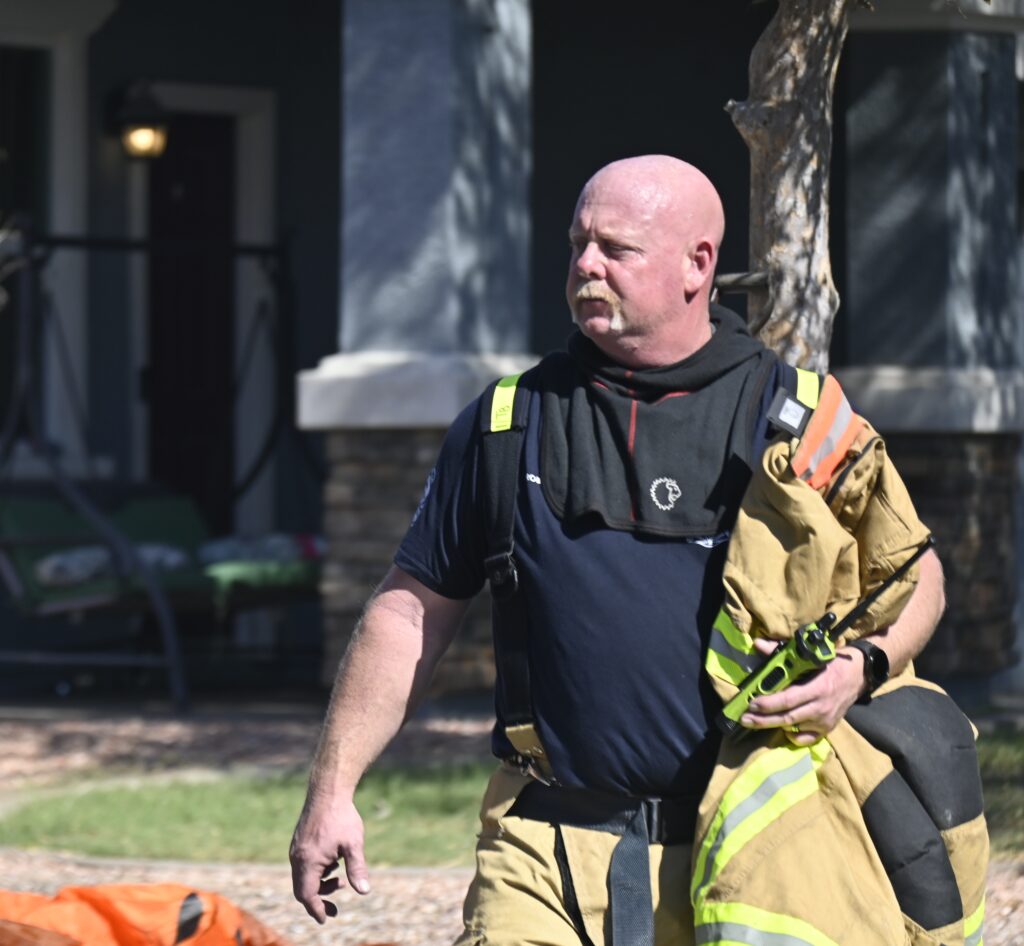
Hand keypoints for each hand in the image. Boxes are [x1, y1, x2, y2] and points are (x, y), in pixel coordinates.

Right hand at [290, 795, 370, 922]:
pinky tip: (333, 864)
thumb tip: (364, 892)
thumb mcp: (353, 845)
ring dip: (319, 885)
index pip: (307, 895)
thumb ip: (357, 869)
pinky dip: (316, 873)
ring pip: (302, 877)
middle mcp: (297, 857)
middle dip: (319, 901)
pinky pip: (303, 866)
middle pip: (302, 890)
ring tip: (340, 881)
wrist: (328, 790)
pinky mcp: (299, 842)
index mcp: (308, 862)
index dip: (317, 910)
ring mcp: (296, 849)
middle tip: (335, 909)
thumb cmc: (342, 816)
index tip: (327, 919)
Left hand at [739, 639, 865, 746]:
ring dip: (773, 725)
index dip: (769, 703)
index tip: (751, 703)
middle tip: (744, 718)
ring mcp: (825, 721)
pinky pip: (806, 739)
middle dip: (763, 719)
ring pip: (794, 728)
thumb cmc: (830, 663)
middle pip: (787, 717)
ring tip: (754, 722)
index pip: (789, 699)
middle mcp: (821, 707)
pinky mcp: (827, 729)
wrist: (857, 676)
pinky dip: (792, 735)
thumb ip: (781, 651)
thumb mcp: (809, 655)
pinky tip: (781, 729)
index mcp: (817, 687)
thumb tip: (758, 645)